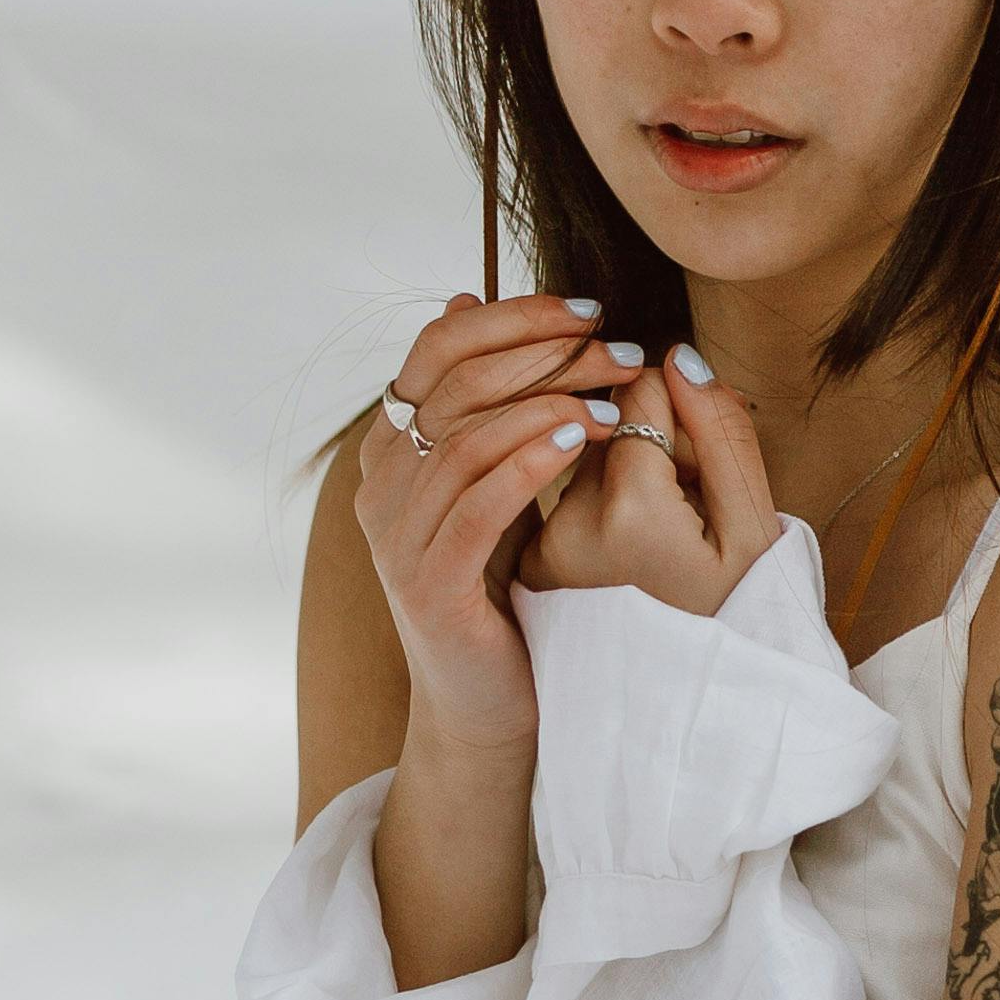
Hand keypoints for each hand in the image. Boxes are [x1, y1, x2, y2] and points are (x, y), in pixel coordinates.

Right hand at [359, 289, 633, 748]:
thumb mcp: (491, 479)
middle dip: (545, 355)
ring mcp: (396, 538)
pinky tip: (580, 441)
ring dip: (549, 404)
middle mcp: (380, 486)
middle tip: (619, 351)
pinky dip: (530, 462)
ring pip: (466, 436)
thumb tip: (463, 297)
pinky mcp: (428, 586)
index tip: (589, 312)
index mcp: (391, 449)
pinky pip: (476, 504)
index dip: (513, 317)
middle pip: (455, 382)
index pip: (437, 348)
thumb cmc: (498, 585)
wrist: (486, 702)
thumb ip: (480, 401)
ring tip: (615, 401)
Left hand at [523, 354, 780, 619]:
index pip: (638, 394)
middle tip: (686, 504)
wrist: (686, 707)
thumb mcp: (752, 529)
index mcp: (631, 511)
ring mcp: (542, 550)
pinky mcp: (529, 566)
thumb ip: (721, 434)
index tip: (700, 460)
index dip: (680, 412)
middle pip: (600, 422)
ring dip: (620, 474)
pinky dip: (597, 510)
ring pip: (576, 457)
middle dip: (646, 439)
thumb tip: (675, 355)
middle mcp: (570, 527)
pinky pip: (560, 500)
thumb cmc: (735, 618)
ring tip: (659, 537)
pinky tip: (628, 556)